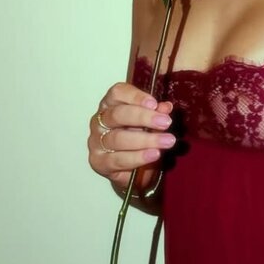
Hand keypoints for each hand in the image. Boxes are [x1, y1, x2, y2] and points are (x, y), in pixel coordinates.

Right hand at [87, 82, 175, 196]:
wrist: (130, 170)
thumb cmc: (137, 139)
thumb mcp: (150, 123)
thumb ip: (157, 114)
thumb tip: (165, 108)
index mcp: (111, 104)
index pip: (118, 93)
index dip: (136, 96)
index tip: (154, 103)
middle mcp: (100, 121)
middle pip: (118, 114)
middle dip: (143, 118)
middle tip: (165, 122)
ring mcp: (97, 141)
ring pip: (118, 138)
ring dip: (145, 140)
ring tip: (166, 141)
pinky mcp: (99, 162)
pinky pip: (118, 159)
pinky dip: (138, 157)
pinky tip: (153, 154)